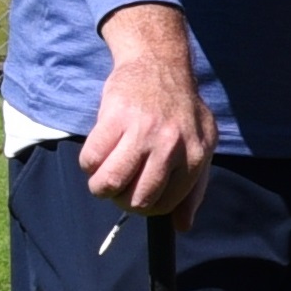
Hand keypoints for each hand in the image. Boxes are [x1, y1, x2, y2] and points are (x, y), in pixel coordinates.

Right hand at [82, 4, 213, 223]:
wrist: (159, 64)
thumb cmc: (181, 111)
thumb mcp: (202, 145)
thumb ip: (195, 187)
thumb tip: (182, 226)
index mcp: (194, 157)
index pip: (165, 205)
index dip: (146, 208)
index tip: (136, 197)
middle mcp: (171, 146)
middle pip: (136, 199)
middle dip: (121, 201)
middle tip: (117, 188)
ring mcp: (143, 132)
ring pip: (109, 183)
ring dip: (100, 187)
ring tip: (102, 177)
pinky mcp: (115, 118)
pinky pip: (91, 159)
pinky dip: (88, 164)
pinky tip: (97, 154)